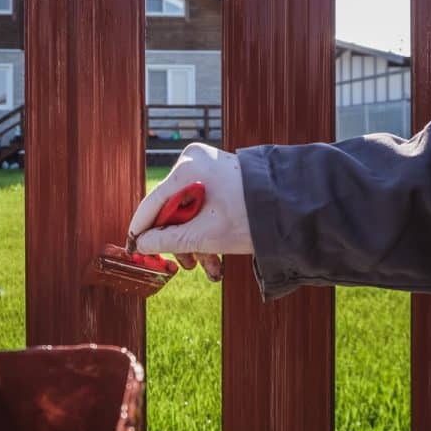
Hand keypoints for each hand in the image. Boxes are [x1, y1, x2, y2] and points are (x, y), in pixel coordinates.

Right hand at [127, 143, 252, 280]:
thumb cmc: (251, 217)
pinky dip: (208, 231)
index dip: (141, 229)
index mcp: (188, 167)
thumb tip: (143, 244)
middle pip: (174, 210)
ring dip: (197, 243)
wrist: (297, 207)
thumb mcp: (204, 235)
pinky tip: (218, 257)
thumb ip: (168, 240)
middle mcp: (196, 161)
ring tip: (211, 268)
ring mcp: (210, 168)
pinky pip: (204, 206)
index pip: (153, 202)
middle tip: (186, 266)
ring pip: (191, 212)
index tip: (133, 249)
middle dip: (181, 243)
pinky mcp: (222, 178)